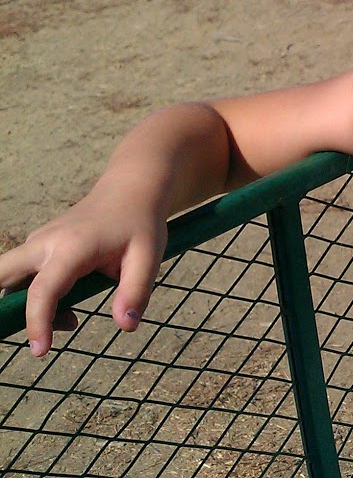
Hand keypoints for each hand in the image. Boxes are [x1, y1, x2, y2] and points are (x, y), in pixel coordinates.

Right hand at [0, 189, 165, 355]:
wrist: (130, 190)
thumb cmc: (140, 225)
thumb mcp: (149, 256)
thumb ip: (137, 291)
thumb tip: (126, 326)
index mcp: (71, 247)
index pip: (43, 290)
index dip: (37, 322)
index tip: (40, 351)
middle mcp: (44, 243)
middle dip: (4, 307)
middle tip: (33, 333)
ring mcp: (37, 243)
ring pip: (7, 279)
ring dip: (25, 306)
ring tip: (71, 318)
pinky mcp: (37, 247)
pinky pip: (21, 277)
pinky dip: (34, 297)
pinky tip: (69, 304)